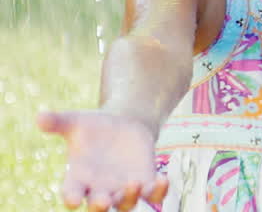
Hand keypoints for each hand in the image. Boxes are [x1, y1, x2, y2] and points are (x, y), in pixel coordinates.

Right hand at [37, 110, 168, 210]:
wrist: (123, 124)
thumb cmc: (93, 127)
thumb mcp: (75, 122)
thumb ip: (57, 122)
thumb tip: (39, 116)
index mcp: (78, 177)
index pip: (71, 193)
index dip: (71, 197)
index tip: (72, 200)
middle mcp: (99, 188)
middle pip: (97, 206)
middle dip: (99, 205)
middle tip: (102, 201)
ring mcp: (123, 188)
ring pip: (126, 204)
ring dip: (129, 197)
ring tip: (134, 183)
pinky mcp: (146, 180)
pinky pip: (153, 194)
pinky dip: (159, 192)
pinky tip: (164, 179)